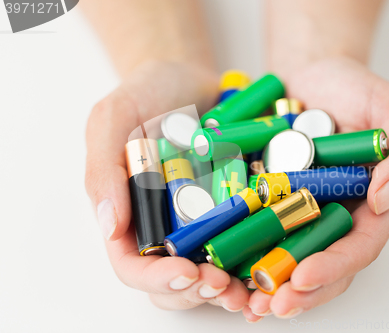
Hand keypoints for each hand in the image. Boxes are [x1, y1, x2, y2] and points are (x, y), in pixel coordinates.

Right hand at [85, 60, 250, 311]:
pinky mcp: (234, 212)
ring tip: (252, 292)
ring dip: (230, 291)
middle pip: (175, 281)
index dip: (156, 278)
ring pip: (211, 274)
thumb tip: (109, 227)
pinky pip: (244, 246)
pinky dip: (255, 262)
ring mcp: (201, 222)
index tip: (186, 271)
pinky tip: (271, 265)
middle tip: (224, 285)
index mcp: (130, 215)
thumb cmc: (148, 93)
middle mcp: (165, 227)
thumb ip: (104, 168)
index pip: (132, 264)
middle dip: (198, 291)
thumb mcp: (114, 118)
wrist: (192, 78)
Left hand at [245, 57, 388, 320]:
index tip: (303, 278)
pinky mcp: (265, 200)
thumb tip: (387, 197)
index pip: (357, 247)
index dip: (334, 268)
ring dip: (266, 286)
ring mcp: (297, 211)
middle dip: (297, 292)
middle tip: (269, 307)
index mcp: (368, 204)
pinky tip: (223, 272)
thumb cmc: (352, 89)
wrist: (307, 74)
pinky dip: (240, 254)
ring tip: (244, 303)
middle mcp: (334, 216)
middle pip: (320, 265)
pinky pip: (253, 232)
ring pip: (285, 258)